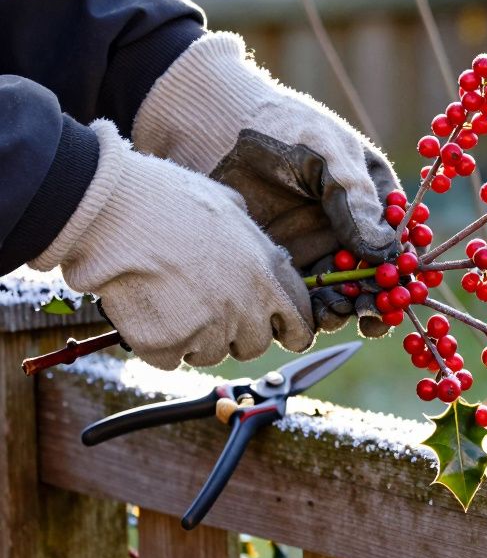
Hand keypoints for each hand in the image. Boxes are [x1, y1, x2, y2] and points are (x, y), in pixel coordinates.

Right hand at [32, 120, 313, 368]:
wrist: (115, 212)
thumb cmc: (168, 199)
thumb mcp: (229, 206)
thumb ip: (249, 238)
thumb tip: (252, 249)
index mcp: (269, 273)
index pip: (300, 323)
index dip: (291, 330)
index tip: (282, 333)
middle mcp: (247, 307)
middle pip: (255, 345)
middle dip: (236, 333)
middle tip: (206, 308)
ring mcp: (210, 330)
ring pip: (211, 353)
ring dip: (194, 336)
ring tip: (169, 299)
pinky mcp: (169, 345)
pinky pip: (171, 358)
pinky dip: (158, 343)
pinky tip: (147, 310)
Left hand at [133, 31, 399, 335]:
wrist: (217, 128)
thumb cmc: (284, 129)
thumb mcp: (329, 156)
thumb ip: (355, 202)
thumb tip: (386, 252)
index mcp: (373, 199)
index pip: (400, 241)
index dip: (406, 267)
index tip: (400, 288)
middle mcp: (350, 230)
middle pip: (376, 276)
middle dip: (378, 298)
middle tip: (370, 312)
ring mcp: (316, 250)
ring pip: (342, 293)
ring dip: (347, 309)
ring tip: (340, 310)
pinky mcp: (283, 266)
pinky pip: (304, 300)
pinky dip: (312, 313)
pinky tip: (311, 314)